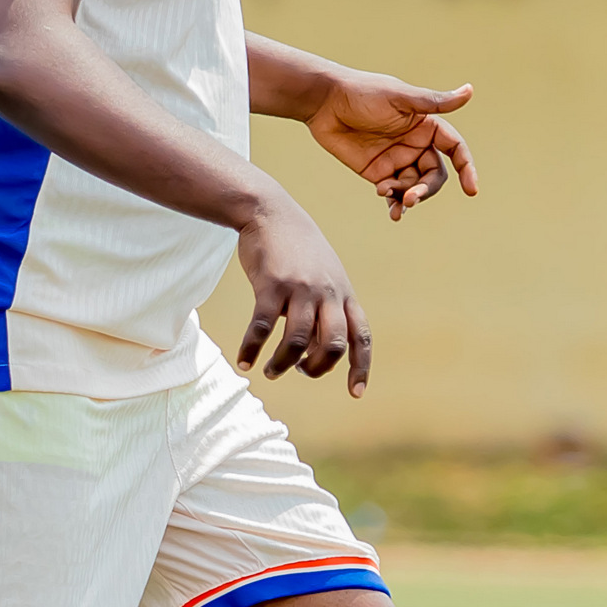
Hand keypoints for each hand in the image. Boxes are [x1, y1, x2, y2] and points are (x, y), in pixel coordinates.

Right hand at [234, 189, 371, 394]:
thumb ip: (326, 312)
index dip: (360, 367)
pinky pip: (262, 328)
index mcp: (344, 293)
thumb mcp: (324, 277)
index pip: (361, 336)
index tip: (356, 393)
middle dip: (317, 368)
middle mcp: (327, 293)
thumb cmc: (298, 250)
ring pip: (296, 342)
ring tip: (270, 372)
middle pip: (333, 345)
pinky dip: (252, 349)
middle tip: (300, 372)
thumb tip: (315, 354)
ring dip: (282, 364)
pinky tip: (244, 360)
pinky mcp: (271, 285)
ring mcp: (300, 289)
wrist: (270, 212)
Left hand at [305, 74, 477, 221]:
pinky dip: (394, 203)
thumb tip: (470, 91)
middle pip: (434, 175)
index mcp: (426, 126)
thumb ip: (434, 102)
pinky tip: (391, 209)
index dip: (466, 168)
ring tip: (395, 202)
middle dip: (426, 189)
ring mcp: (396, 160)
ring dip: (409, 197)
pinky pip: (393, 193)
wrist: (324, 102)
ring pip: (414, 187)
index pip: (455, 149)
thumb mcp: (400, 98)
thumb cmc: (363, 93)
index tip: (471, 189)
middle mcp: (415, 144)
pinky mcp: (377, 172)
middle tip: (411, 198)